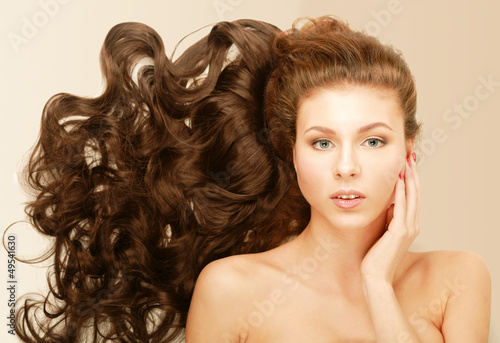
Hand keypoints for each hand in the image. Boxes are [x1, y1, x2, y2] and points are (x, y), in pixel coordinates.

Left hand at [360, 152, 420, 284]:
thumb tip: (387, 203)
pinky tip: (398, 179)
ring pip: (412, 197)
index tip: (406, 163)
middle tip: (410, 154)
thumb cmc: (374, 257)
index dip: (411, 179)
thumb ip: (387, 218)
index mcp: (408, 225)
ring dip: (409, 177)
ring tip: (406, 161)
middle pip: (416, 193)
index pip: (412, 197)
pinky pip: (401, 207)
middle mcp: (412, 225)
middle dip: (413, 173)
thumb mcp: (382, 232)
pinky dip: (401, 192)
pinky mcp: (400, 232)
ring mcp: (408, 228)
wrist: (374, 277)